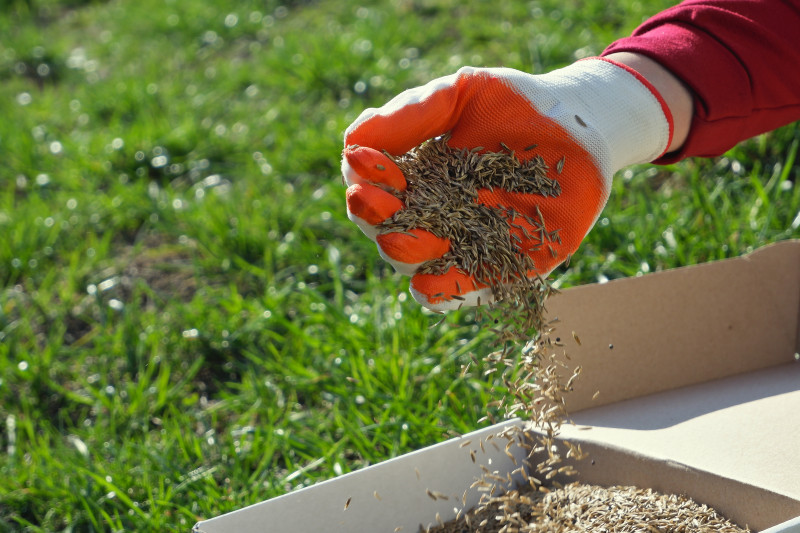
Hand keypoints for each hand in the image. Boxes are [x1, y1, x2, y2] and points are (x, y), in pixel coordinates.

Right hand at [342, 58, 671, 310]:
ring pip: (416, 264)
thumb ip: (412, 114)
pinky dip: (442, 291)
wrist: (579, 125)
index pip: (374, 186)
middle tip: (372, 202)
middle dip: (375, 218)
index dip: (364, 177)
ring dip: (406, 253)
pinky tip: (433, 281)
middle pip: (386, 229)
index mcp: (414, 177)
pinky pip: (461, 290)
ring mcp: (463, 243)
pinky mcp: (501, 267)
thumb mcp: (461, 94)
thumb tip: (352, 141)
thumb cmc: (514, 104)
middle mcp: (432, 215)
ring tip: (405, 239)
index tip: (365, 161)